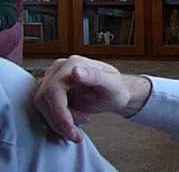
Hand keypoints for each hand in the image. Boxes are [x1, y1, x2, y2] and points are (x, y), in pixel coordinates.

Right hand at [33, 55, 151, 142]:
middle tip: (76, 135)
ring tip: (78, 130)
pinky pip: (45, 110)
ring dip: (58, 123)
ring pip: (42, 106)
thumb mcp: (112, 85)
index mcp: (73, 63)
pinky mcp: (50, 92)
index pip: (54, 89)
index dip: (60, 111)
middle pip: (44, 99)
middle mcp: (59, 69)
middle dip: (60, 121)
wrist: (115, 94)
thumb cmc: (116, 89)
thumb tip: (75, 71)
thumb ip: (95, 76)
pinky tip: (72, 127)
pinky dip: (57, 122)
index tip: (70, 127)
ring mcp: (52, 80)